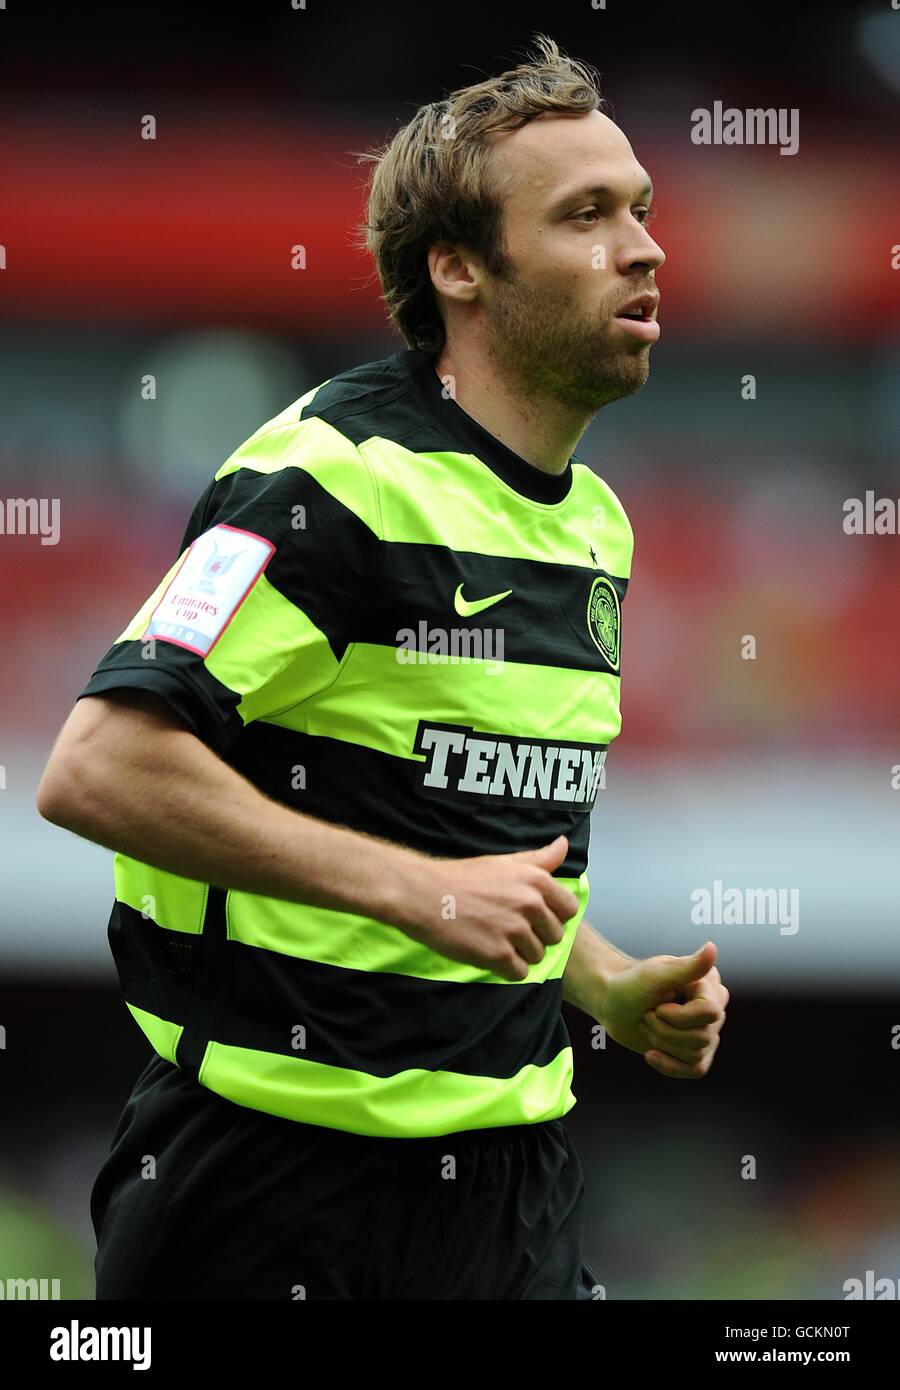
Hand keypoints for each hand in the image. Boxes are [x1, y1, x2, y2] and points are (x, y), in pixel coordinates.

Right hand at [407, 835, 579, 981]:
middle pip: (555, 936)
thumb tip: (564, 844)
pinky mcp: (498, 955)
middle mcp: (530, 904)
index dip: (552, 915)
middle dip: (536, 936)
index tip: (532, 916)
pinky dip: (506, 969)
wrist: (422, 894)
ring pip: (538, 956)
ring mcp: (515, 931)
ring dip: (520, 953)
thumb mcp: (504, 862)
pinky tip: (489, 953)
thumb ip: (539, 859)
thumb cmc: (461, 877)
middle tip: (507, 928)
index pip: (569, 910)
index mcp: (536, 880)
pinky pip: (520, 973)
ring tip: (495, 938)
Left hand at [598, 941, 727, 1077]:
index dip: (679, 1017)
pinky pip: (696, 1070)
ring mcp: (707, 1031)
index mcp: (708, 984)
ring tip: (648, 1025)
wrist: (613, 1004)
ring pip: (696, 1055)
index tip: (658, 1006)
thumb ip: (687, 967)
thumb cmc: (631, 984)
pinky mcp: (696, 1051)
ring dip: (662, 1043)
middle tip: (647, 1015)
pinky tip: (651, 1055)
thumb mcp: (655, 975)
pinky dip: (670, 1066)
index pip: (709, 1013)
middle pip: (701, 1038)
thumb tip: (712, 948)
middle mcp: (714, 1007)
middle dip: (664, 1031)